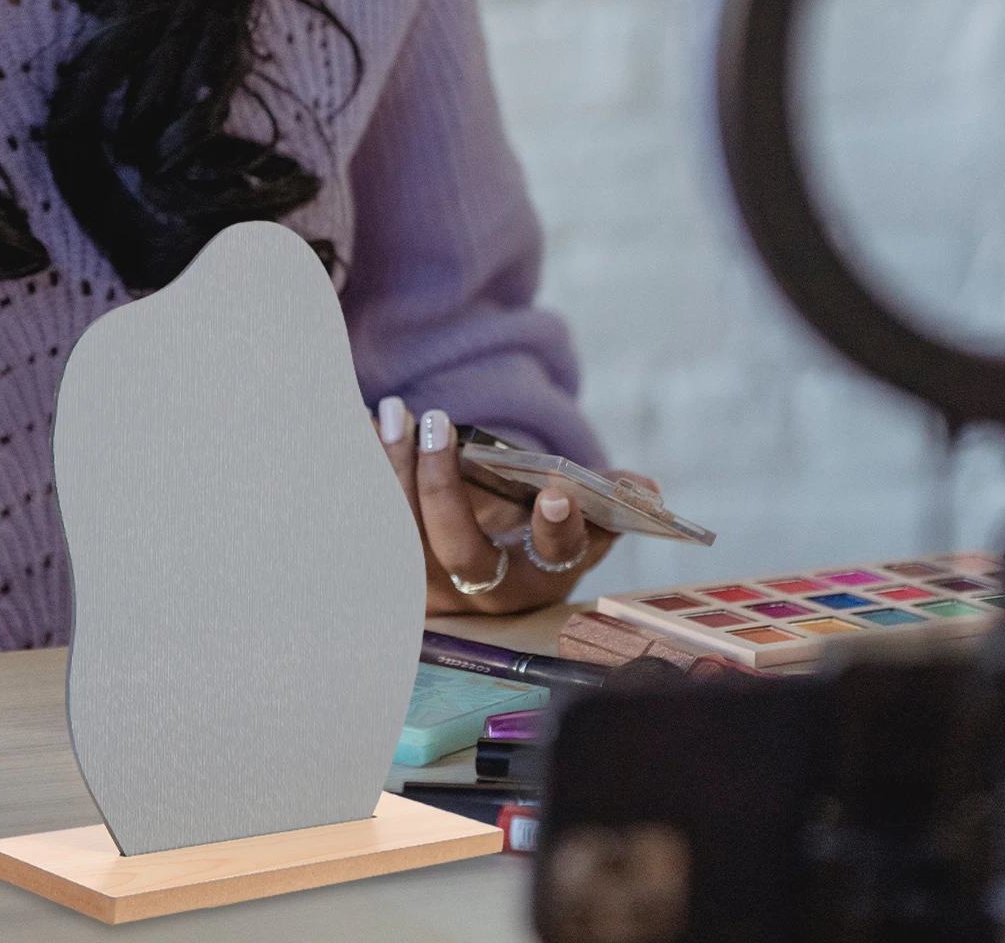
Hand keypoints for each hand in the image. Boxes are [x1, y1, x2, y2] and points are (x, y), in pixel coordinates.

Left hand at [377, 398, 660, 615]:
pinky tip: (359, 426)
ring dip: (394, 472)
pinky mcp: (390, 568)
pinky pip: (369, 523)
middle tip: (439, 421)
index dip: (559, 532)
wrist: (478, 566)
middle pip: (461, 550)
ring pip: (403, 537)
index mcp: (542, 577)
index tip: (557, 494)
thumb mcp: (577, 517)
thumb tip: (645, 490)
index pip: (555, 561)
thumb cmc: (534, 525)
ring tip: (395, 412)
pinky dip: (361, 474)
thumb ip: (608, 496)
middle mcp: (483, 592)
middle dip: (445, 486)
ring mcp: (430, 586)